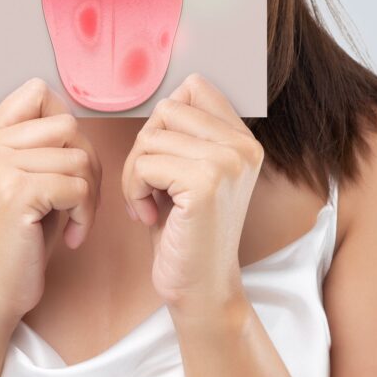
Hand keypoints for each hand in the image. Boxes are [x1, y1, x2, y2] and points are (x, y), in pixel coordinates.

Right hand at [0, 78, 102, 330]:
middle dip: (86, 164)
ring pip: (79, 157)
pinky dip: (85, 214)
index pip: (38, 93)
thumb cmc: (15, 243)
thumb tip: (76, 116)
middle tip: (80, 202)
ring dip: (89, 195)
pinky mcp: (15, 192)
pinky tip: (70, 238)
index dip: (67, 126)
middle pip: (67, 125)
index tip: (67, 165)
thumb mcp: (22, 183)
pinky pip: (78, 186)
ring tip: (74, 223)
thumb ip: (40, 147)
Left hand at [121, 73, 263, 316]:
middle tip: (148, 187)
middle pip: (166, 110)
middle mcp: (243, 146)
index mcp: (243, 140)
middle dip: (144, 148)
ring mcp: (227, 163)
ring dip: (135, 173)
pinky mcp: (206, 183)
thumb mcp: (190, 174)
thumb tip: (164, 99)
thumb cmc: (185, 233)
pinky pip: (144, 164)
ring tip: (148, 204)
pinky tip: (148, 216)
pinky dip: (134, 190)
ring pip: (150, 137)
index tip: (163, 159)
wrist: (201, 288)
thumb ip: (186, 135)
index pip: (194, 87)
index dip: (163, 121)